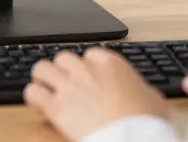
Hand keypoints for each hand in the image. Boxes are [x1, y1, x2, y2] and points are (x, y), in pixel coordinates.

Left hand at [24, 48, 171, 141]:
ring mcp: (69, 86)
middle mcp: (86, 70)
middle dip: (62, 70)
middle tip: (63, 83)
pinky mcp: (55, 107)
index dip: (87, 66)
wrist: (131, 138)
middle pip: (63, 58)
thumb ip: (144, 91)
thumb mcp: (154, 100)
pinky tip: (38, 104)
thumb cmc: (145, 122)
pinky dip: (33, 97)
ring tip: (45, 89)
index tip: (86, 76)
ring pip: (42, 68)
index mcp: (111, 64)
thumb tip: (148, 95)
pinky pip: (33, 92)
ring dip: (43, 78)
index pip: (90, 54)